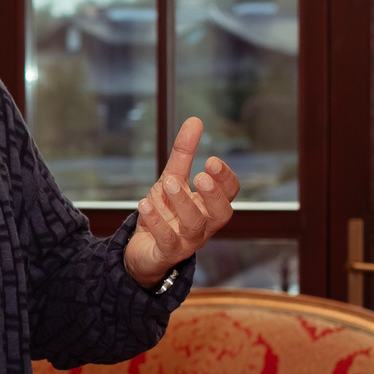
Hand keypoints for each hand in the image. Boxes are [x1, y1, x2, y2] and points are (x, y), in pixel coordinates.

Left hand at [123, 119, 238, 288]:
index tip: (211, 160)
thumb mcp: (172, 179)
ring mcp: (187, 242)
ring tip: (168, 183)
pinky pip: (167, 240)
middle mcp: (205, 225)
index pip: (230, 194)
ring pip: (194, 226)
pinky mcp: (166, 254)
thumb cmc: (165, 212)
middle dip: (213, 194)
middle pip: (221, 214)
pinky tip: (145, 204)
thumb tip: (195, 120)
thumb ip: (184, 153)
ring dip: (183, 203)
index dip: (225, 179)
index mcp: (210, 206)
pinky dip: (157, 222)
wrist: (143, 249)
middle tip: (200, 176)